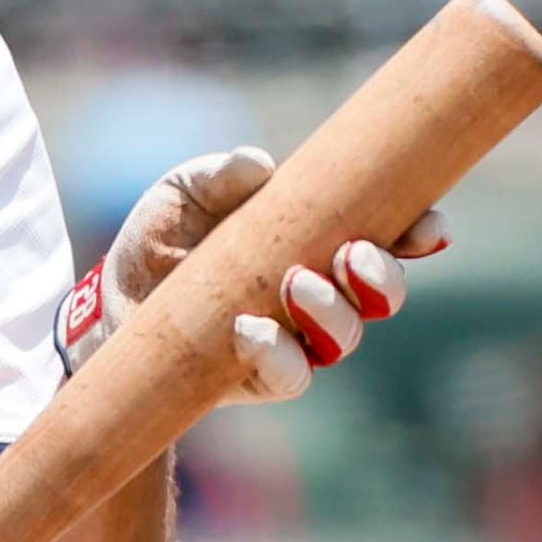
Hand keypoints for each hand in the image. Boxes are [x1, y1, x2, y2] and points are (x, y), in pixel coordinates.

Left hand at [60, 148, 447, 403]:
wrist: (115, 297)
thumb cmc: (166, 236)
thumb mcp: (187, 191)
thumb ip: (222, 174)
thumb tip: (258, 165)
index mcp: (322, 239)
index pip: (390, 237)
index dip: (419, 232)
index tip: (427, 225)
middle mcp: (323, 292)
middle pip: (383, 294)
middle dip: (382, 276)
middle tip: (353, 255)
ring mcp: (297, 337)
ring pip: (345, 336)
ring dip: (333, 312)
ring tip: (297, 284)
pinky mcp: (260, 375)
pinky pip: (291, 376)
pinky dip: (278, 354)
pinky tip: (250, 328)